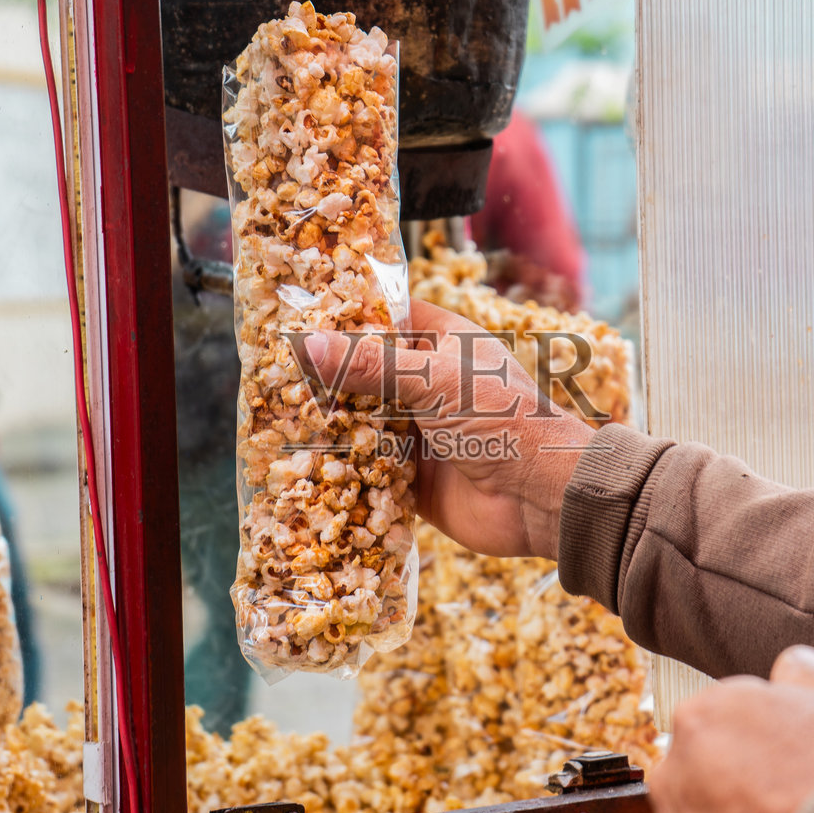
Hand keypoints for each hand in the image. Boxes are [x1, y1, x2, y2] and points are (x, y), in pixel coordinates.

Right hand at [297, 298, 594, 558]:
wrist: (541, 497)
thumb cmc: (504, 421)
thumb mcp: (434, 381)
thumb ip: (371, 365)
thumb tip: (310, 343)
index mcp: (444, 345)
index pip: (387, 319)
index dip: (348, 317)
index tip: (298, 315)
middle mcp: (429, 385)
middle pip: (367, 373)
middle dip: (327, 375)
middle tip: (272, 370)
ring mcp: (419, 431)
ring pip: (363, 420)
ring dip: (330, 422)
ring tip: (274, 412)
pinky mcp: (412, 477)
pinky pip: (368, 467)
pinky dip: (342, 466)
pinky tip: (300, 461)